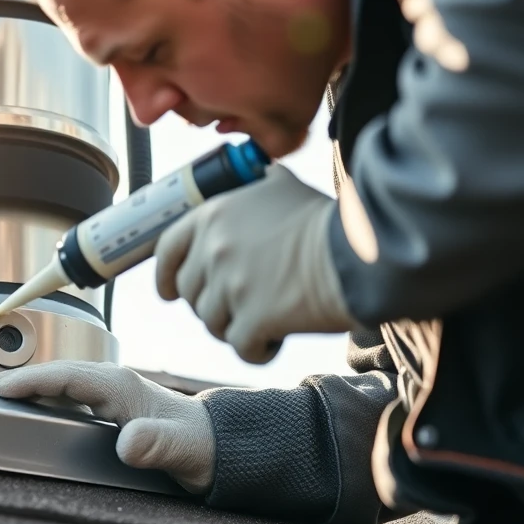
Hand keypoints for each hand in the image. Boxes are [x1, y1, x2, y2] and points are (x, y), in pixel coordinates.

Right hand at [0, 360, 214, 493]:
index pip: (68, 376)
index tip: (2, 386)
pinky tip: (35, 404)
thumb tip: (128, 443)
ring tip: (2, 392)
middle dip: (24, 376)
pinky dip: (49, 393)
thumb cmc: (202, 445)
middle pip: (59, 373)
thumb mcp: (182, 449)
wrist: (220, 442)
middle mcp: (114, 382)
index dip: (33, 380)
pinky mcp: (111, 401)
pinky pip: (71, 391)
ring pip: (63, 379)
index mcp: (123, 387)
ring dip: (34, 383)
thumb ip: (155, 444)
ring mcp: (112, 390)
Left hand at [154, 163, 358, 363]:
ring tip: (267, 317)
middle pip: (191, 293)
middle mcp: (215, 249)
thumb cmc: (325, 219)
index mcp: (213, 216)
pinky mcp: (253, 318)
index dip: (165, 275)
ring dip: (237, 326)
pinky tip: (277, 338)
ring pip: (213, 323)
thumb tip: (255, 175)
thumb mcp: (281, 186)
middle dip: (213, 304)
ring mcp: (231, 285)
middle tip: (243, 304)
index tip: (169, 292)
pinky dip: (258, 348)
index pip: (167, 250)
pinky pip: (241, 346)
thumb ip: (254, 187)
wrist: (358, 251)